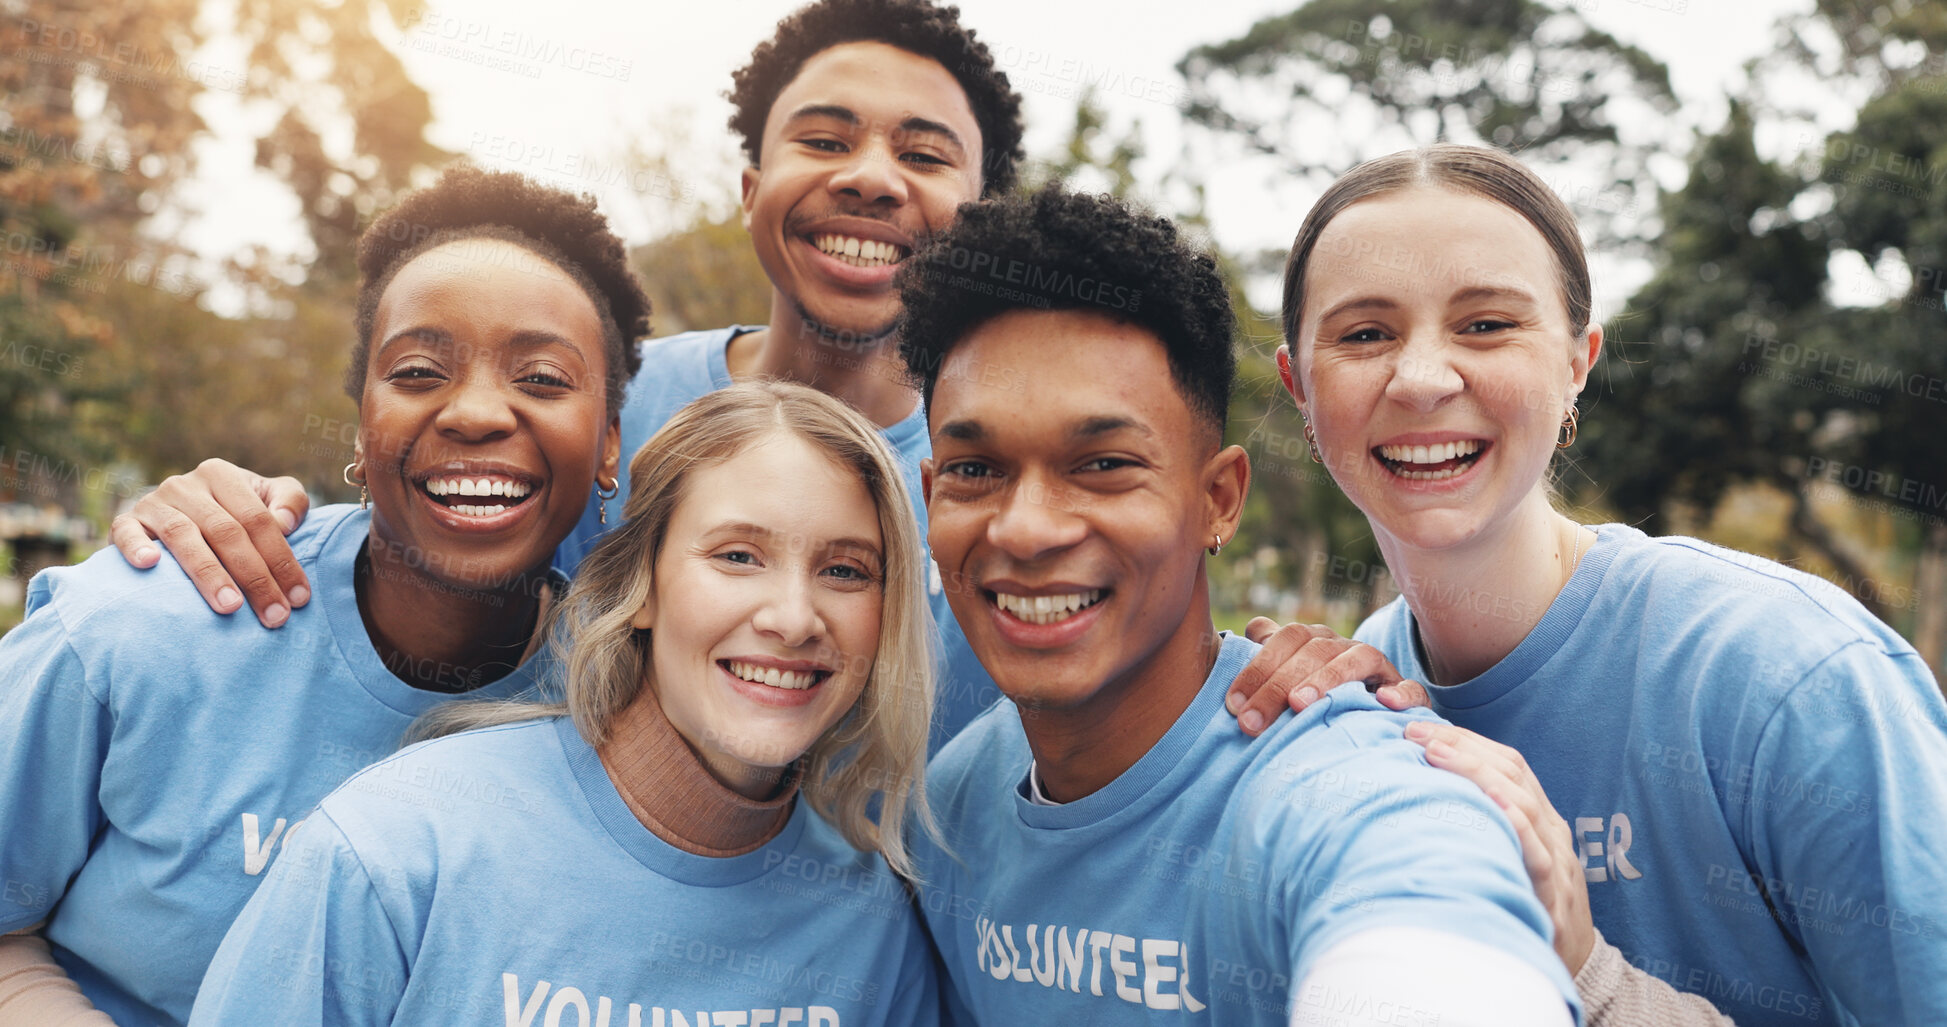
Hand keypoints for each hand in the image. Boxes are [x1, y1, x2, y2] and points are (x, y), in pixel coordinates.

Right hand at [109, 458, 312, 627]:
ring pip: (183, 536)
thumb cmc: (235, 512)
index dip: (282, 560)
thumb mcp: (269, 497)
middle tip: (274, 615)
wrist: (177, 513)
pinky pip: (126, 532)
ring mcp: (153, 503)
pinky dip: (136, 547)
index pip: (259, 520)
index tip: (299, 599)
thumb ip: (290, 501)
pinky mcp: (125, 522)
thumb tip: (284, 522)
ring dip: (209, 574)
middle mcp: (185, 485)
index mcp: (222, 475)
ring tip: (231, 607)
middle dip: (255, 578)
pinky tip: (150, 565)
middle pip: (226, 533)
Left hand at [1227, 618, 1419, 734]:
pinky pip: (1411, 688)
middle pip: (1313, 650)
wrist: (1367, 727)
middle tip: (1251, 722)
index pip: (1286, 638)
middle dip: (1277, 685)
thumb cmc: (1311, 706)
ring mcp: (1378, 667)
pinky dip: (1402, 693)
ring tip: (1299, 706)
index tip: (1233, 704)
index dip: (1257, 667)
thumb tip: (1251, 631)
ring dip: (1326, 679)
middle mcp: (1344, 647)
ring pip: (1356, 658)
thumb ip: (1266, 658)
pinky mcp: (1406, 694)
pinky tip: (1384, 702)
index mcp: (1314, 641)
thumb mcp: (1284, 683)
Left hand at [1403, 721, 1595, 975]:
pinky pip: (1539, 852)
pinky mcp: (1556, 893)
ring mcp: (1557, 858)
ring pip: (1521, 801)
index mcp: (1538, 816)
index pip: (1505, 763)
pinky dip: (1516, 824)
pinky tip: (1492, 803)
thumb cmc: (1526, 904)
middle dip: (1461, 745)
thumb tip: (1423, 797)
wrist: (1574, 963)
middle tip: (1413, 731)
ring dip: (1476, 772)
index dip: (1463, 740)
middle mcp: (1550, 829)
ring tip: (1435, 752)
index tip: (1417, 726)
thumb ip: (1478, 826)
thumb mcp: (1503, 856)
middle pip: (1510, 771)